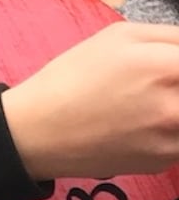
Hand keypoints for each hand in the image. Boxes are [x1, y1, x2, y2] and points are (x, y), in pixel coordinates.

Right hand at [2, 21, 178, 179]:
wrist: (35, 133)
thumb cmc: (71, 78)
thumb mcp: (119, 37)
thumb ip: (173, 37)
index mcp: (166, 67)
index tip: (177, 67)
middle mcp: (176, 107)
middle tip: (167, 85)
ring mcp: (173, 140)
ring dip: (176, 108)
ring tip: (154, 103)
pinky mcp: (164, 162)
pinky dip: (173, 130)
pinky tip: (145, 124)